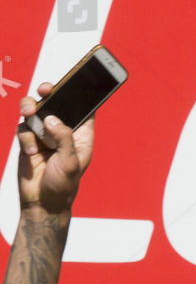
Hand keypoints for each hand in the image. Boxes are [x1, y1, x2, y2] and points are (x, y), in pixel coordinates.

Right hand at [16, 84, 91, 215]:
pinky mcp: (29, 139)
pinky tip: (31, 152)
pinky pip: (23, 127)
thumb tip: (50, 119)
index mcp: (81, 136)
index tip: (76, 80)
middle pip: (57, 103)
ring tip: (29, 114)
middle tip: (45, 89)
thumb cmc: (62, 186)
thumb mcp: (69, 163)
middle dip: (49, 92)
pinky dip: (25, 137)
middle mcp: (63, 132)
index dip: (82, 94)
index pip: (85, 110)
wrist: (41, 203)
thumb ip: (63, 139)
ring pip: (36, 110)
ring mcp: (44, 134)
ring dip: (30, 109)